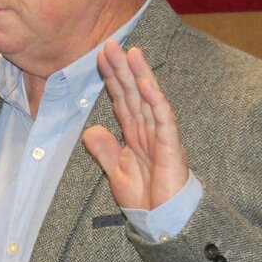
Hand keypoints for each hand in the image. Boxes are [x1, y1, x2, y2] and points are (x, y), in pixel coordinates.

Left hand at [82, 40, 189, 210]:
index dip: (110, 78)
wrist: (161, 218)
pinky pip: (163, 118)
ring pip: (148, 99)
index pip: (120, 99)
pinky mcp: (171, 144)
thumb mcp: (116, 171)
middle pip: (132, 92)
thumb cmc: (146, 196)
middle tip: (110, 43)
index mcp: (134, 133)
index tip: (99, 57)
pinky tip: (145, 84)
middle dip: (122, 68)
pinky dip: (154, 101)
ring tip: (131, 52)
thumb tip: (90, 129)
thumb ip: (105, 150)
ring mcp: (160, 134)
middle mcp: (147, 129)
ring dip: (139, 75)